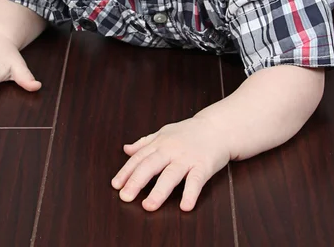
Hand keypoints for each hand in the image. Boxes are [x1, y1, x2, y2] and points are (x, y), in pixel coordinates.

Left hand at [111, 116, 230, 211]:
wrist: (217, 127)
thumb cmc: (189, 132)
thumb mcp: (165, 133)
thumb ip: (145, 142)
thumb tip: (126, 149)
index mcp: (160, 143)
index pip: (140, 158)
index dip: (127, 172)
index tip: (116, 185)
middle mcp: (171, 150)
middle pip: (151, 165)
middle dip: (137, 181)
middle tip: (125, 197)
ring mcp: (187, 158)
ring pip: (171, 174)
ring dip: (159, 191)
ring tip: (149, 206)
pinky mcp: (204, 165)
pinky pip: (196, 180)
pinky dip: (190, 193)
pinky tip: (185, 206)